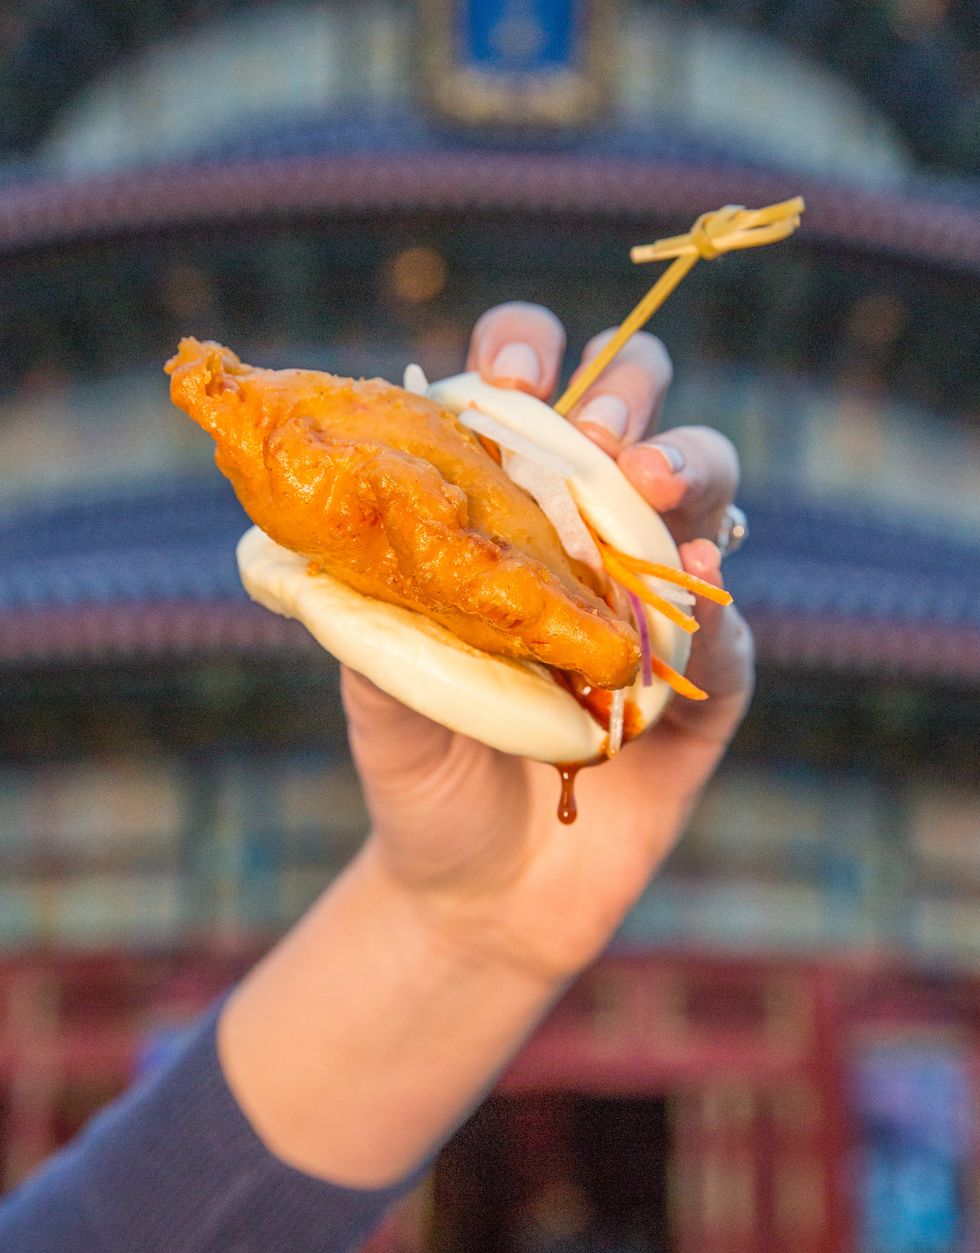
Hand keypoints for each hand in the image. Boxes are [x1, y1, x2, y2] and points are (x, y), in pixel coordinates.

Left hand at [342, 303, 752, 984]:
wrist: (480, 898)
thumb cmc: (423, 774)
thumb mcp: (379, 694)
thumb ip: (374, 619)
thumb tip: (342, 537)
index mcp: (510, 511)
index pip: (525, 395)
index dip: (526, 354)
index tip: (507, 378)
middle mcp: (593, 535)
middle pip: (637, 412)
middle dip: (626, 397)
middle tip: (593, 436)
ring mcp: (660, 604)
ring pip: (712, 494)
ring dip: (691, 469)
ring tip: (649, 485)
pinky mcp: (708, 689)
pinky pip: (735, 635)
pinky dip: (720, 609)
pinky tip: (700, 584)